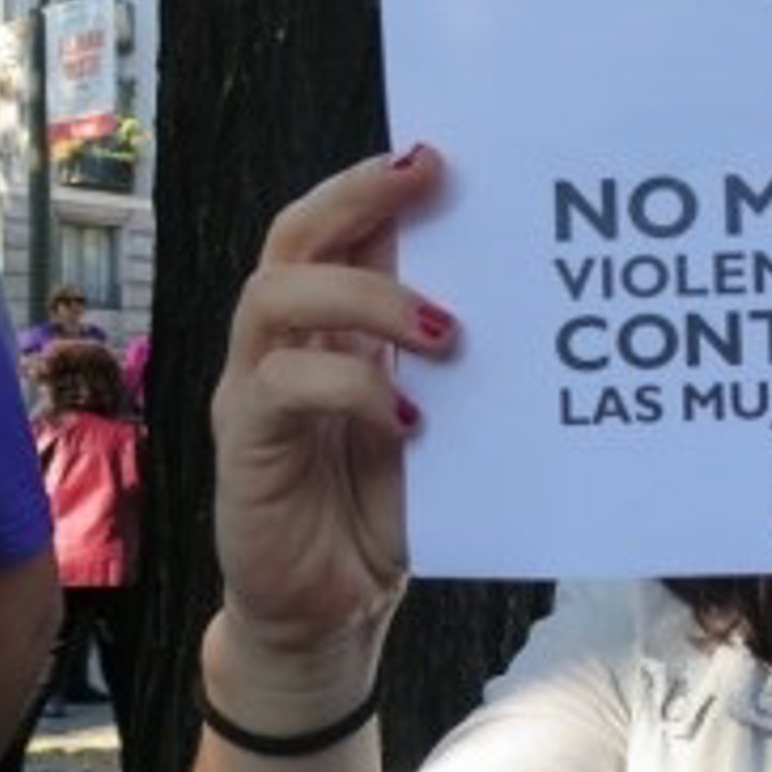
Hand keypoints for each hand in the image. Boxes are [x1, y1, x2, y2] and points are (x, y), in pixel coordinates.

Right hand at [210, 144, 455, 664]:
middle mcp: (282, 345)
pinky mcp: (245, 448)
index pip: (335, 230)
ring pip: (275, 298)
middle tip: (428, 178)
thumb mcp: (439, 421)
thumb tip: (525, 290)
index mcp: (330, 329)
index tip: (443, 156)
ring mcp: (255, 392)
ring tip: (445, 330)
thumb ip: (452, 362)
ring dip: (365, 296)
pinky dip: (350, 389)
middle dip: (357, 197)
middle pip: (292, 239)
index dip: (376, 185)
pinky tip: (408, 420)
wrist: (336, 615)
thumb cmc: (388, 510)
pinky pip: (280, 389)